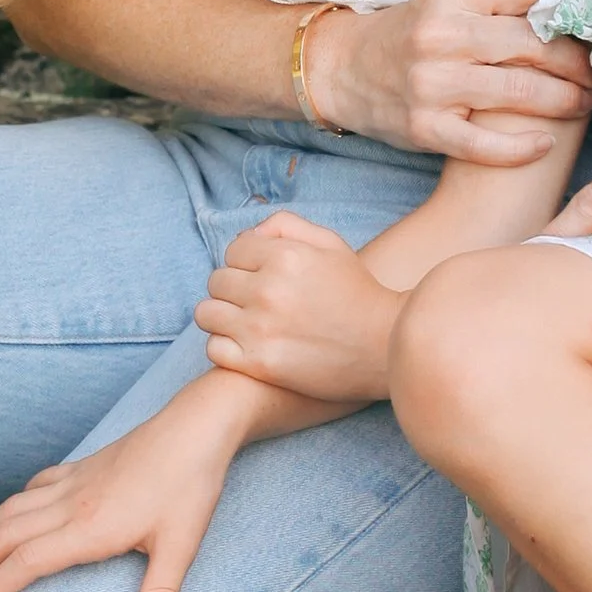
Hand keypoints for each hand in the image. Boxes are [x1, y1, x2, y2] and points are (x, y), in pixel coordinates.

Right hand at [0, 385, 246, 591]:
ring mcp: (74, 481)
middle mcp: (71, 504)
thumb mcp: (181, 546)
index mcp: (89, 528)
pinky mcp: (84, 466)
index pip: (28, 561)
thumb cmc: (191, 485)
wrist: (195, 427)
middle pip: (7, 533)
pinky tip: (13, 509)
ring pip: (14, 506)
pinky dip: (15, 501)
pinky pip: (36, 484)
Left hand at [196, 212, 400, 404]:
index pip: (233, 250)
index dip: (246, 262)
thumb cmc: (358, 293)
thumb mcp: (332, 245)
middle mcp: (268, 290)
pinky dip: (225, 346)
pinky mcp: (259, 364)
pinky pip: (214, 347)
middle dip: (234, 288)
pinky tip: (247, 346)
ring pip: (207, 313)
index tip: (262, 277)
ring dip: (223, 316)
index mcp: (286, 257)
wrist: (385, 348)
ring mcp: (260, 329)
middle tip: (256, 302)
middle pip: (217, 281)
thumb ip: (286, 227)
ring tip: (246, 322)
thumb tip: (247, 236)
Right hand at [308, 0, 591, 164]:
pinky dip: (522, 148)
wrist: (345, 70)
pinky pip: (486, 145)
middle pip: (533, 45)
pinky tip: (545, 143)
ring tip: (583, 102)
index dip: (568, 15)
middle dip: (577, 62)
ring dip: (565, 101)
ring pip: (521, 91)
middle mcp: (440, 34)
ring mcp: (431, 83)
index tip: (591, 30)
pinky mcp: (425, 127)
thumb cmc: (413, 33)